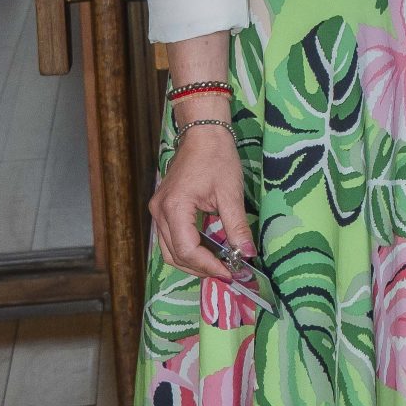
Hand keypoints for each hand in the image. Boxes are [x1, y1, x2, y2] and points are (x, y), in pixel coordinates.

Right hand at [150, 121, 252, 283]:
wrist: (202, 133)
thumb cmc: (217, 157)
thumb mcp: (231, 193)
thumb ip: (237, 226)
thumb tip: (248, 254)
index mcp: (174, 207)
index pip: (187, 250)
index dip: (208, 266)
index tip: (230, 272)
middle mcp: (160, 212)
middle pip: (174, 255)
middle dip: (200, 268)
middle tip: (227, 271)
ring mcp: (158, 210)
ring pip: (170, 250)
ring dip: (193, 262)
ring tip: (219, 264)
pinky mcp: (162, 208)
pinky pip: (171, 238)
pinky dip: (188, 249)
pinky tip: (208, 251)